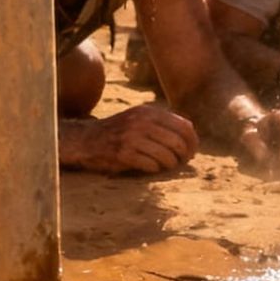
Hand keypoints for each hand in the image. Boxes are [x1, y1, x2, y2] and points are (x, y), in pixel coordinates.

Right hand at [65, 106, 197, 173]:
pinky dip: (155, 169)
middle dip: (184, 155)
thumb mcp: (140, 117)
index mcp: (150, 112)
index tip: (192, 152)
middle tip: (182, 162)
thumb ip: (163, 122)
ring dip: (170, 164)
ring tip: (167, 165)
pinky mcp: (123, 154)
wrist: (86, 139)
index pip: (184, 126)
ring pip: (166, 156)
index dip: (193, 142)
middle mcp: (142, 122)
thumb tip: (191, 133)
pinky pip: (150, 165)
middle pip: (177, 142)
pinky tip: (151, 167)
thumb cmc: (120, 131)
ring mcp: (132, 137)